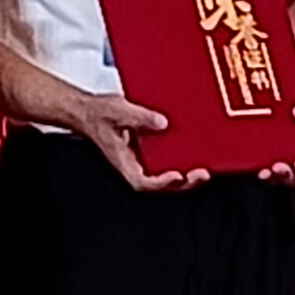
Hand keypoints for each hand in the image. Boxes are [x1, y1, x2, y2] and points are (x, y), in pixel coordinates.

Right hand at [69, 90, 205, 192]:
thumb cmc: (98, 115)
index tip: (177, 176)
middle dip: (184, 183)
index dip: (162, 183)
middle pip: (162, 184)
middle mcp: (136, 165)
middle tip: (202, 174)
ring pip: (167, 175)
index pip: (143, 182)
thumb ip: (139, 117)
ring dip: (187, 176)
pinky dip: (183, 161)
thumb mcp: (117, 111)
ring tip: (205, 169)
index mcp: (124, 163)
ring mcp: (144, 160)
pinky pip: (168, 161)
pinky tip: (196, 154)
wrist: (89, 110)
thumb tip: (162, 123)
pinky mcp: (151, 152)